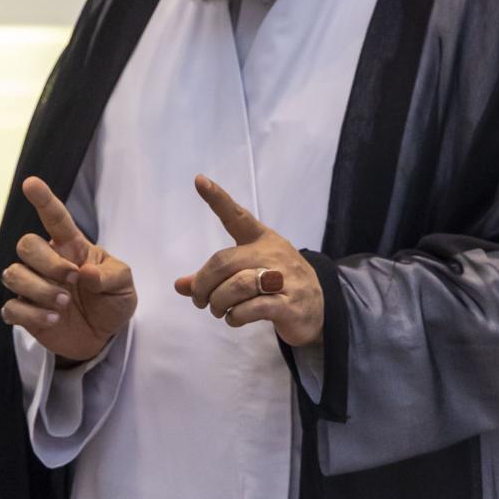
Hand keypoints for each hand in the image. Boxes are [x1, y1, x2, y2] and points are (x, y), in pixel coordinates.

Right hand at [0, 176, 136, 363]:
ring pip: (13, 274)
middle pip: (26, 244)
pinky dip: (32, 314)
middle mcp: (47, 262)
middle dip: (47, 262)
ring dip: (40, 290)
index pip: (54, 217)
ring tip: (64, 305)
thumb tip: (85, 273)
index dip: (43, 199)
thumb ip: (110, 276)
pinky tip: (53, 319)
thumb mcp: (124, 285)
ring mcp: (32, 286)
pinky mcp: (24, 312)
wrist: (103, 336)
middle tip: (72, 279)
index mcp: (71, 247)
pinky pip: (11, 307)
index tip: (31, 183)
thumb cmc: (111, 301)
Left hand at [173, 174, 325, 347]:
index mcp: (261, 239)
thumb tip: (179, 285)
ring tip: (218, 310)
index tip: (199, 180)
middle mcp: (272, 254)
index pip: (237, 216)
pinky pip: (252, 308)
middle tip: (200, 300)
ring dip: (218, 302)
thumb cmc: (277, 283)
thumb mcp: (247, 272)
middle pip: (224, 262)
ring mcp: (283, 279)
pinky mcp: (288, 305)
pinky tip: (234, 318)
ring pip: (236, 286)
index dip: (217, 199)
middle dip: (204, 284)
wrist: (320, 307)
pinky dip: (235, 316)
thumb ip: (214, 277)